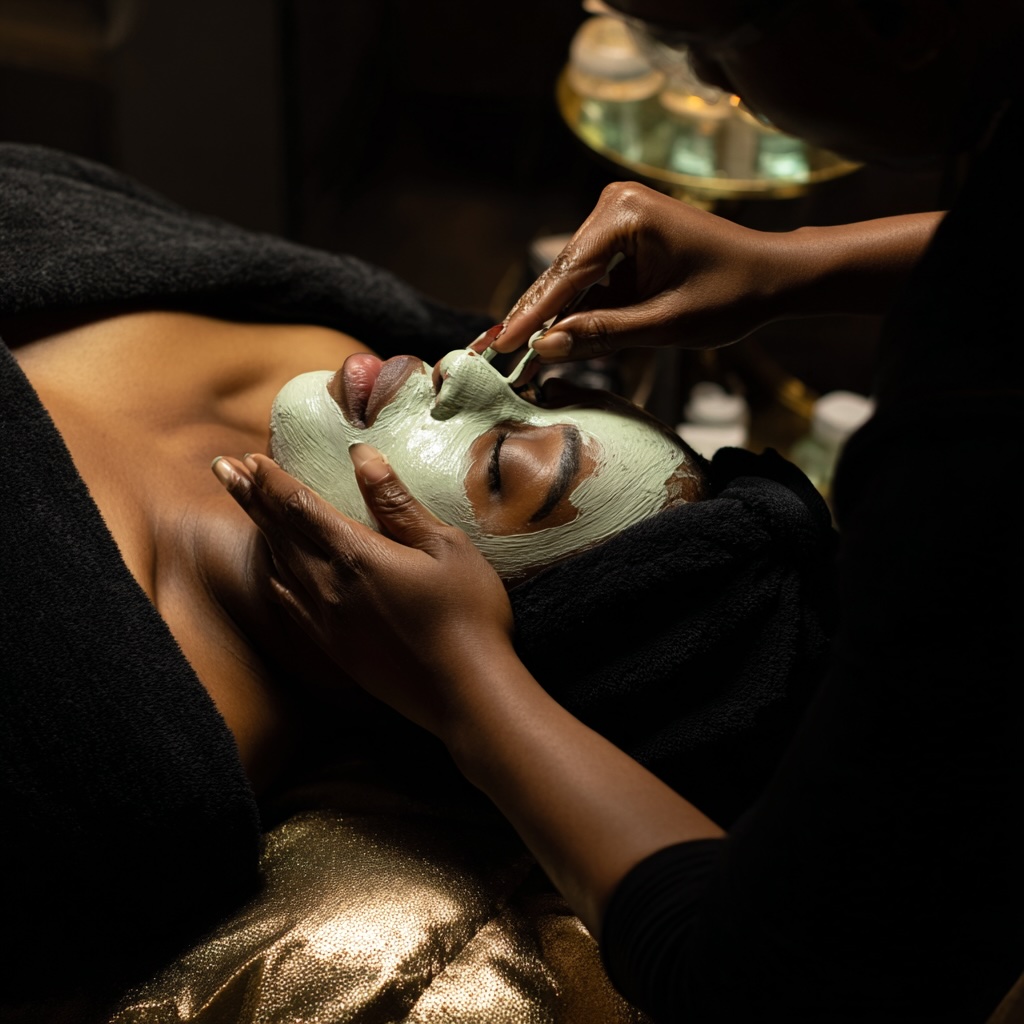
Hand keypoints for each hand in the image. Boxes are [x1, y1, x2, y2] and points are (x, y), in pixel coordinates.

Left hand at [211, 446, 513, 739]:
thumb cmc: (468, 614)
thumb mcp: (445, 547)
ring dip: (258, 531)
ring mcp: (327, 620)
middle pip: (278, 532)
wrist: (465, 693)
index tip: (250, 456)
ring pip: (279, 565)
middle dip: (249, 496)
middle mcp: (330, 587)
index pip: (301, 507)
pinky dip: (274, 575)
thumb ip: (398, 503)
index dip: (274, 479)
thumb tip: (362, 457)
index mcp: (357, 555)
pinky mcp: (333, 647)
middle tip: (221, 468)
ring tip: (243, 506)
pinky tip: (273, 568)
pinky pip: (289, 603)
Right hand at [492, 181, 775, 362]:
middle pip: (560, 275)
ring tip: (511, 352)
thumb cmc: (731, 295)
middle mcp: (614, 207)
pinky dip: (573, 311)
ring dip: (548, 317)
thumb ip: (604, 334)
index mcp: (627, 217)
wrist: (772, 275)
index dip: (531, 316)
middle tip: (490, 352)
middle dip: (531, 317)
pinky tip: (545, 338)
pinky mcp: (620, 238)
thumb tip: (546, 347)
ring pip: (570, 281)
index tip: (500, 347)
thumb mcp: (666, 324)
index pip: (567, 275)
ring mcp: (616, 219)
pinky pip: (589, 280)